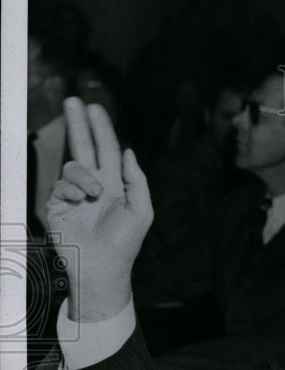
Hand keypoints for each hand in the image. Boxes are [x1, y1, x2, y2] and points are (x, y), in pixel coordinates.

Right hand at [46, 98, 153, 321]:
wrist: (102, 268)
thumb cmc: (126, 244)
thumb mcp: (142, 210)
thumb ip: (136, 179)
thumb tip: (127, 151)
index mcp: (114, 185)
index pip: (106, 150)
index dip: (101, 129)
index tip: (94, 107)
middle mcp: (93, 185)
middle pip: (84, 147)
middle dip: (79, 124)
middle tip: (73, 101)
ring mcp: (74, 195)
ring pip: (73, 166)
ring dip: (84, 175)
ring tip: (95, 193)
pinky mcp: (57, 205)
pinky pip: (62, 184)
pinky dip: (73, 189)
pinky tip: (81, 201)